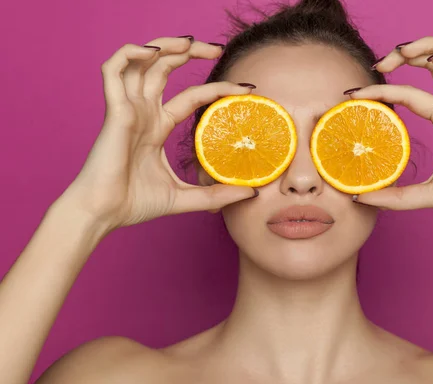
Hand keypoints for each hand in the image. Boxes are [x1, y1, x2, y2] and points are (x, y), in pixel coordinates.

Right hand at [63, 36, 256, 228]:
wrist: (103, 214)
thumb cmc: (135, 204)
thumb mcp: (185, 197)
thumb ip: (216, 194)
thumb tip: (251, 193)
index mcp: (157, 126)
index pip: (191, 96)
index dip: (216, 88)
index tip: (247, 90)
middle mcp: (143, 112)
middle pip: (166, 68)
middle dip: (190, 52)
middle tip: (218, 48)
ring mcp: (128, 109)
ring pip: (142, 62)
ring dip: (165, 45)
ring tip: (192, 42)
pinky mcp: (114, 112)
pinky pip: (113, 71)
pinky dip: (130, 54)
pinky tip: (153, 53)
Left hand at [351, 36, 432, 215]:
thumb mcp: (425, 194)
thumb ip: (395, 197)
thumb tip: (360, 199)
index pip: (407, 95)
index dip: (382, 90)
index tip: (354, 94)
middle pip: (428, 65)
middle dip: (401, 57)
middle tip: (378, 65)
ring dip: (423, 46)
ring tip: (399, 53)